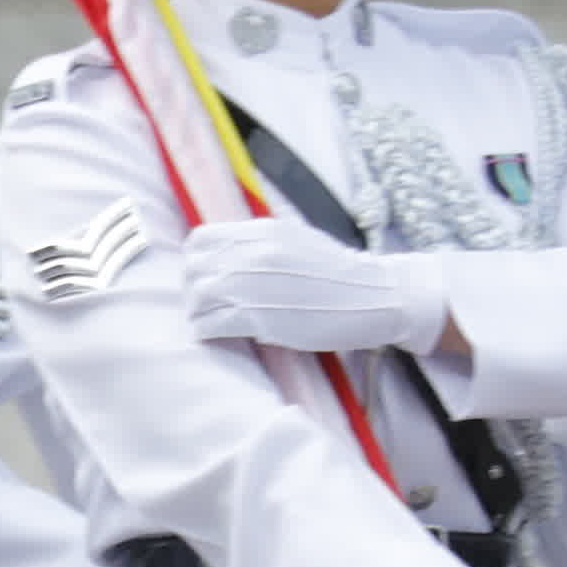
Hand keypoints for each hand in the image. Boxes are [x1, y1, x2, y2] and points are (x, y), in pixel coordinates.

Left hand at [183, 222, 445, 356]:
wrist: (374, 295)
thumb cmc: (339, 274)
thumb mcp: (297, 240)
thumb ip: (261, 244)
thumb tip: (232, 253)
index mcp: (261, 231)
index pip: (199, 239)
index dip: (196, 260)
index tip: (205, 275)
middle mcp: (252, 253)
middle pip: (193, 269)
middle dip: (194, 289)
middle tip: (206, 305)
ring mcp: (253, 285)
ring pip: (196, 297)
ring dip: (199, 313)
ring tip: (211, 322)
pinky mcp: (258, 317)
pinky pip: (209, 324)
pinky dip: (207, 331)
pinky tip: (218, 335)